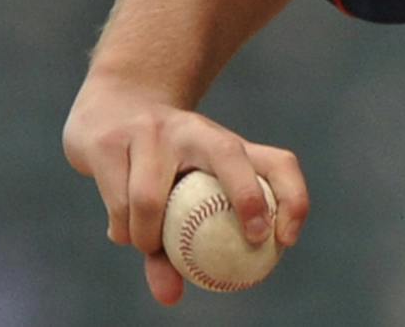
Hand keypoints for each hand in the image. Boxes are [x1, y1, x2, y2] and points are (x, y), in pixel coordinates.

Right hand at [62, 75, 308, 304]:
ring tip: (147, 245)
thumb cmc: (157, 164)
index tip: (286, 241)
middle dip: (247, 196)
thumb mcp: (176, 195)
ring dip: (147, 237)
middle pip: (231, 155)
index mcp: (225, 142)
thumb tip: (171, 297)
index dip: (293, 198)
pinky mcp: (110, 141)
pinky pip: (118, 202)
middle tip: (253, 238)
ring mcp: (151, 131)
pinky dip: (123, 230)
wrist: (113, 106)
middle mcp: (194, 130)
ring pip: (151, 198)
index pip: (277, 163)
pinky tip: (122, 232)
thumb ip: (175, 246)